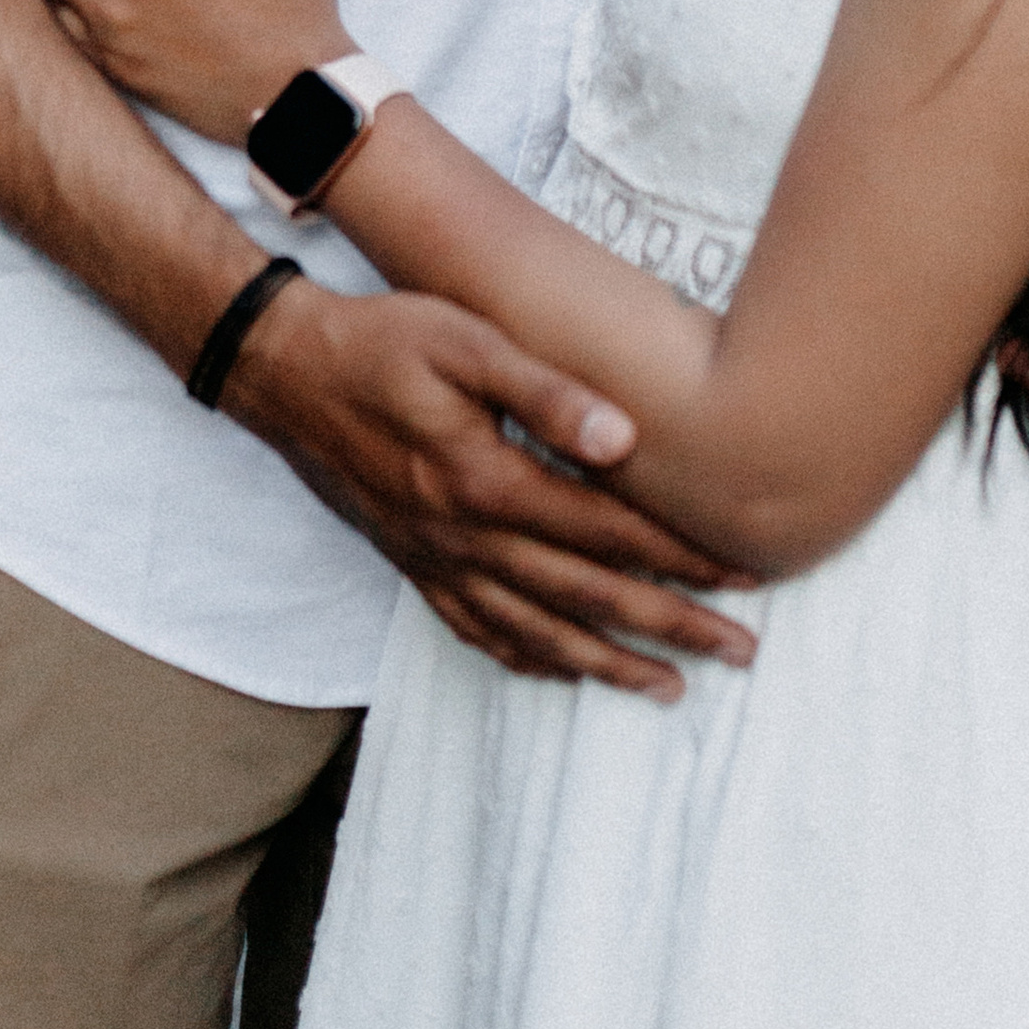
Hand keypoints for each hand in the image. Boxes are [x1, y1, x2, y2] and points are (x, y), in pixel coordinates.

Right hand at [224, 271, 759, 703]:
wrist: (284, 369)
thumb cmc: (383, 341)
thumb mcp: (466, 342)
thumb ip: (546, 391)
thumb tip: (625, 439)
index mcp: (487, 483)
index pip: (606, 533)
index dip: (681, 556)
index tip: (744, 574)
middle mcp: (465, 538)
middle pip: (587, 597)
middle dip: (671, 627)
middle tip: (741, 651)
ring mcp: (436, 561)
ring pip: (537, 632)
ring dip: (609, 664)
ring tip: (671, 687)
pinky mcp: (412, 566)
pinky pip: (477, 632)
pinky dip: (527, 659)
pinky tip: (562, 671)